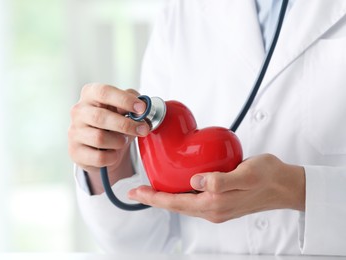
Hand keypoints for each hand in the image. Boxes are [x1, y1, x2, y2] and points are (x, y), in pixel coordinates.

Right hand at [68, 83, 149, 193]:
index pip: (104, 92)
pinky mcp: (75, 152)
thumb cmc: (113, 122)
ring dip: (119, 142)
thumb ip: (132, 101)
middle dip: (126, 125)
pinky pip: (99, 157)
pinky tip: (114, 153)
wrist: (100, 146)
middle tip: (143, 129)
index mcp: (90, 94)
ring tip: (122, 141)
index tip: (141, 109)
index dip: (124, 100)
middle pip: (101, 117)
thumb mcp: (123, 108)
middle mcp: (78, 111)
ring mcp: (74, 132)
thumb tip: (142, 107)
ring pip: (99, 138)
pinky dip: (112, 157)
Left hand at [128, 154, 304, 222]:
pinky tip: (176, 185)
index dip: (154, 198)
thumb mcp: (247, 174)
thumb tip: (197, 181)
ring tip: (151, 188)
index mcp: (215, 204)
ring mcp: (217, 208)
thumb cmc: (268, 177)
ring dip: (165, 197)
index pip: (176, 202)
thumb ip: (221, 180)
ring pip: (183, 204)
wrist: (285, 186)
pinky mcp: (221, 202)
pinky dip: (180, 194)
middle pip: (175, 206)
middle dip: (154, 199)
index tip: (136, 192)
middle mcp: (213, 210)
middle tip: (137, 191)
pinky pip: (193, 201)